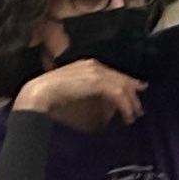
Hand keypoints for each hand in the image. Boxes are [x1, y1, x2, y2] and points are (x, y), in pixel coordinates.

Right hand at [15, 59, 147, 131]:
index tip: (136, 91)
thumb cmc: (50, 94)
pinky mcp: (96, 82)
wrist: (39, 92)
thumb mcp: (72, 90)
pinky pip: (117, 94)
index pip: (113, 73)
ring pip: (121, 86)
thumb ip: (86, 91)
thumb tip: (100, 102)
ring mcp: (96, 72)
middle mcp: (94, 65)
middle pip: (120, 78)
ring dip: (130, 102)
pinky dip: (124, 105)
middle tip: (139, 108)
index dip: (126, 82)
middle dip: (132, 92)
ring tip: (134, 115)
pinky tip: (127, 115)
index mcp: (88, 64)